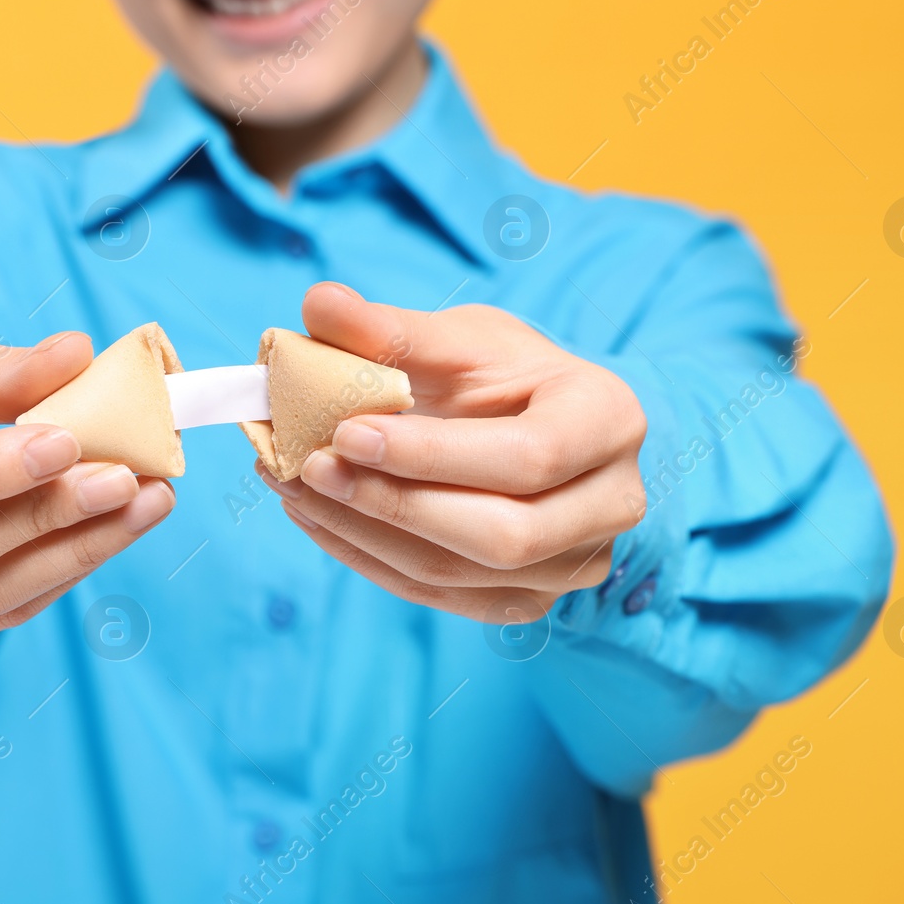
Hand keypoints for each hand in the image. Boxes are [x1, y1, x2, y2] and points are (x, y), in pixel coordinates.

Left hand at [259, 284, 646, 622]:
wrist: (539, 427)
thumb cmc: (505, 375)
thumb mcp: (461, 339)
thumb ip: (393, 330)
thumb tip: (319, 302)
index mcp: (608, 420)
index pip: (529, 457)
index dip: (433, 455)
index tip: (346, 432)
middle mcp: (612, 503)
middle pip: (502, 535)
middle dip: (392, 504)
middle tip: (306, 467)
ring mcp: (576, 565)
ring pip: (458, 574)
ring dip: (362, 533)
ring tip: (292, 486)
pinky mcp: (530, 601)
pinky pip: (437, 596)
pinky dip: (366, 557)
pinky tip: (316, 516)